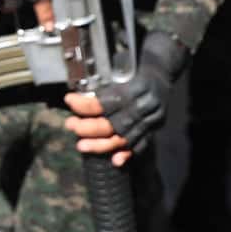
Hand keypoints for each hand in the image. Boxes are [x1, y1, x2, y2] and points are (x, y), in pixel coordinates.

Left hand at [61, 31, 188, 167]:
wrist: (162, 72)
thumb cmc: (136, 70)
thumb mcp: (120, 72)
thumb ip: (103, 88)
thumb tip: (76, 98)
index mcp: (133, 90)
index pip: (106, 102)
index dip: (85, 104)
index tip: (69, 100)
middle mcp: (142, 107)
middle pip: (113, 124)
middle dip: (88, 128)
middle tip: (70, 124)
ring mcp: (150, 120)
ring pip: (124, 138)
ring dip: (101, 145)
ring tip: (81, 146)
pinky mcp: (155, 128)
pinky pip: (141, 144)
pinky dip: (128, 154)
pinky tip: (115, 161)